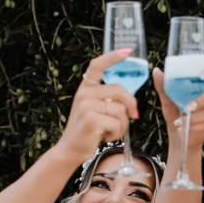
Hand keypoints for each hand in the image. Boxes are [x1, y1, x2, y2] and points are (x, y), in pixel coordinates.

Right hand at [54, 50, 140, 166]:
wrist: (70, 150)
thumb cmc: (86, 131)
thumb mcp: (93, 110)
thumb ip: (107, 100)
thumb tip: (132, 102)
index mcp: (85, 89)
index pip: (97, 66)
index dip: (113, 57)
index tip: (127, 52)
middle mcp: (84, 94)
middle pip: (119, 90)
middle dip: (131, 104)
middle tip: (134, 116)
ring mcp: (86, 105)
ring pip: (120, 110)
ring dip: (122, 124)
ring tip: (110, 131)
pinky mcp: (91, 119)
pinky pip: (117, 123)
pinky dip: (116, 133)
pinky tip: (105, 137)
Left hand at [151, 62, 203, 149]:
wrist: (178, 134)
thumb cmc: (175, 113)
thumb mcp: (167, 99)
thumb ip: (163, 86)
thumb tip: (156, 71)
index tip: (202, 75)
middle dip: (203, 99)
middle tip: (188, 108)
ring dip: (197, 116)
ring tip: (182, 121)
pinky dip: (197, 126)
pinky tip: (188, 127)